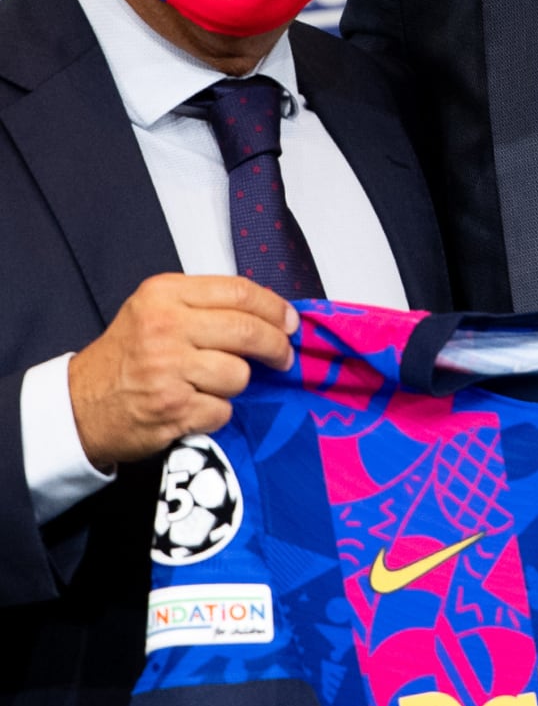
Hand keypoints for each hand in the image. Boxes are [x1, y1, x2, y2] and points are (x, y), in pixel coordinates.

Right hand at [68, 275, 297, 470]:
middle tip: (282, 357)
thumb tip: (274, 314)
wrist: (79, 405)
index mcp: (163, 295)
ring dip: (235, 385)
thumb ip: (206, 305)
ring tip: (210, 385)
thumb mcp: (155, 311)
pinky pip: (224, 410)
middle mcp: (165, 328)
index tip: (290, 323)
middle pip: (249, 331)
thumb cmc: (127, 357)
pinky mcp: (172, 408)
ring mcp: (167, 369)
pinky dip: (217, 412)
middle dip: (276, 347)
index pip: (240, 292)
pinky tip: (195, 406)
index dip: (275, 309)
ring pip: (240, 374)